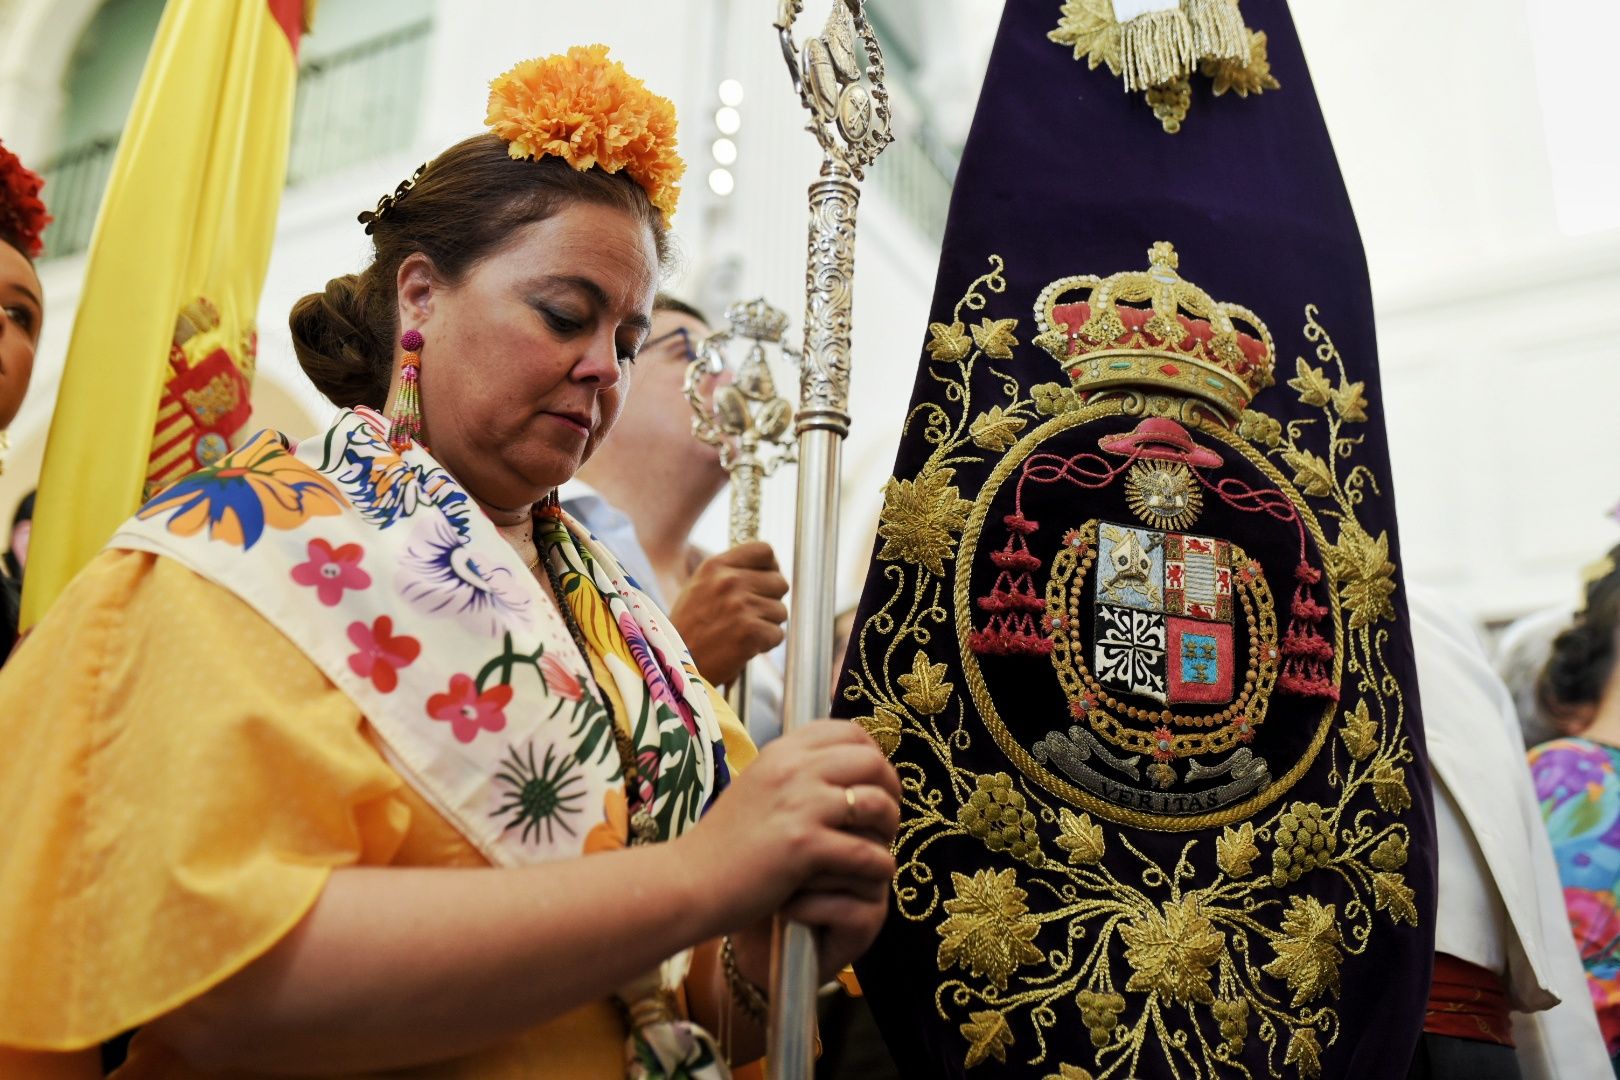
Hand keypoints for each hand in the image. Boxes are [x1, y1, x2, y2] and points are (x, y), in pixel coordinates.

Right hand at [667, 542, 788, 685]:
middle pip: (780, 582)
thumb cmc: (688, 630)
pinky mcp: (750, 631)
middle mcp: (728, 581)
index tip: (765, 585)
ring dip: (767, 625)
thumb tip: (772, 570)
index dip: (771, 568)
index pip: (765, 550)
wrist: (672, 666)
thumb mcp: (701, 587)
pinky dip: (765, 645)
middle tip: (750, 617)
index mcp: (715, 566)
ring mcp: (740, 605)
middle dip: (770, 602)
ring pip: (780, 611)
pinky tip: (743, 648)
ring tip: (740, 634)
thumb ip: (731, 574)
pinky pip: (777, 634)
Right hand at [676, 720, 899, 976]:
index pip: (849, 731)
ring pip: (877, 804)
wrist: (689, 881)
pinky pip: (867, 852)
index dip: (874, 755)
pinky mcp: (804, 845)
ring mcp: (799, 805)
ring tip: (879, 845)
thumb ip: (795, 774)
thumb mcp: (758, 788)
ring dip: (888, 828)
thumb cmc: (726, 844)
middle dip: (891, 789)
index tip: (875, 782)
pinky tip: (871, 875)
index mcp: (782, 751)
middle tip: (886, 818)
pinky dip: (878, 865)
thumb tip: (844, 769)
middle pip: (872, 761)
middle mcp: (792, 769)